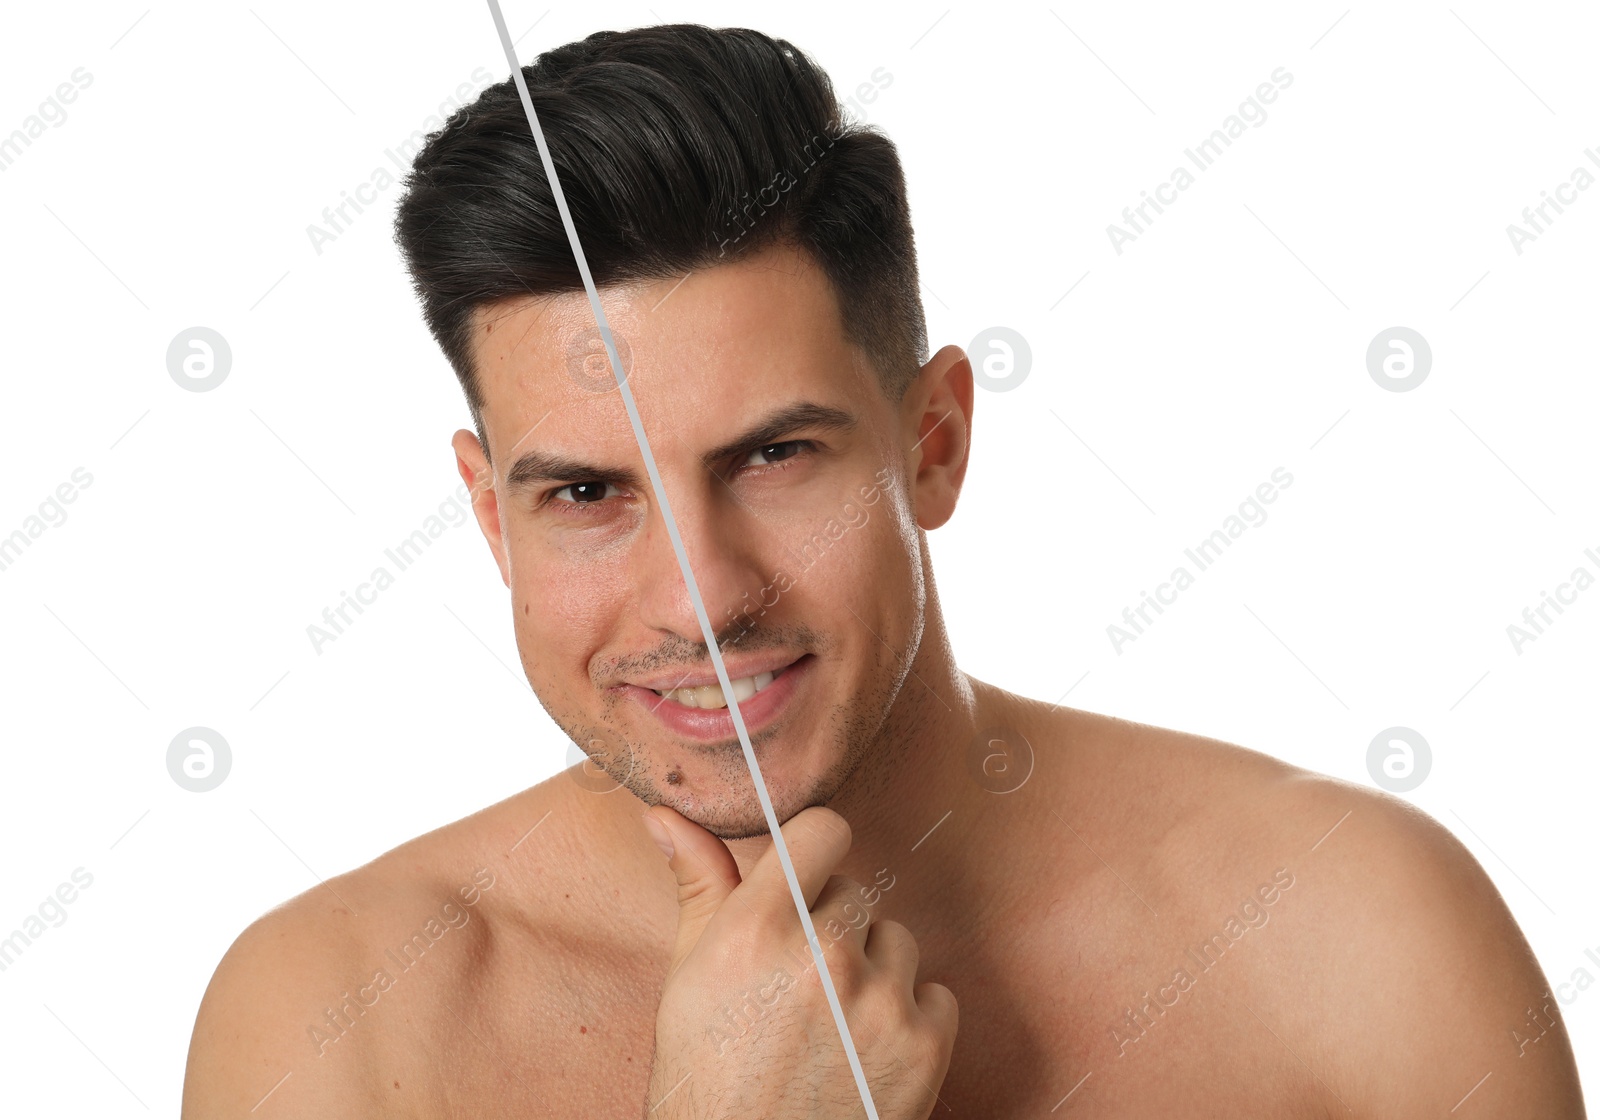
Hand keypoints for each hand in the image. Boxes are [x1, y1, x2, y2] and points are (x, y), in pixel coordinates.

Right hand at [640, 805, 956, 1118]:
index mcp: (756, 930)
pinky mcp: (925, 1047)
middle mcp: (823, 957)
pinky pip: (935, 994)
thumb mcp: (688, 979)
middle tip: (796, 985)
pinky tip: (863, 1054)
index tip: (805, 880)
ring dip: (872, 970)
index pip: (823, 830)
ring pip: (896, 940)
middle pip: (856, 891)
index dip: (814, 851)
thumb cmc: (707, 1082)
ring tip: (828, 1025)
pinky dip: (910, 1019)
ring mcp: (880, 1003)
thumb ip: (696, 885)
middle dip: (831, 926)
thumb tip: (665, 815)